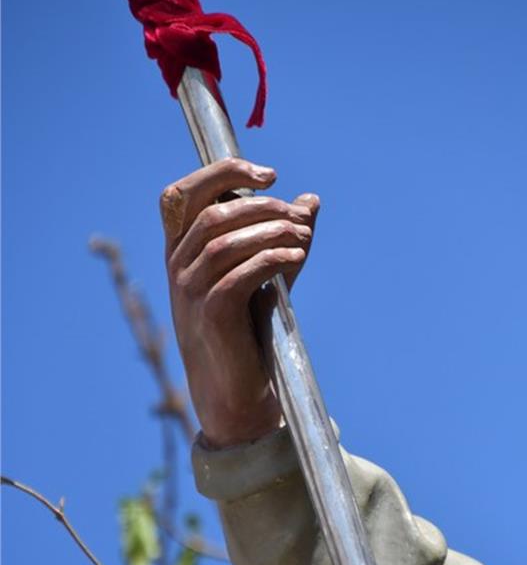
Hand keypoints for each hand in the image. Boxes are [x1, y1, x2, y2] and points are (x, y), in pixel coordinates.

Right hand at [160, 158, 318, 448]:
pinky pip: (238, 275)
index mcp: (181, 251)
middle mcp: (177, 267)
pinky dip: (271, 259)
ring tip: (304, 237)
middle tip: (297, 216)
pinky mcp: (210, 316)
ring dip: (271, 230)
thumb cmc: (247, 331)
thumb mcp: (266, 275)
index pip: (180, 195)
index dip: (220, 172)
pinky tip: (297, 257)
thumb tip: (311, 200)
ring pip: (224, 241)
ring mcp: (189, 293)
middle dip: (260, 204)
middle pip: (209, 213)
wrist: (236, 391)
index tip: (269, 174)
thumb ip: (282, 237)